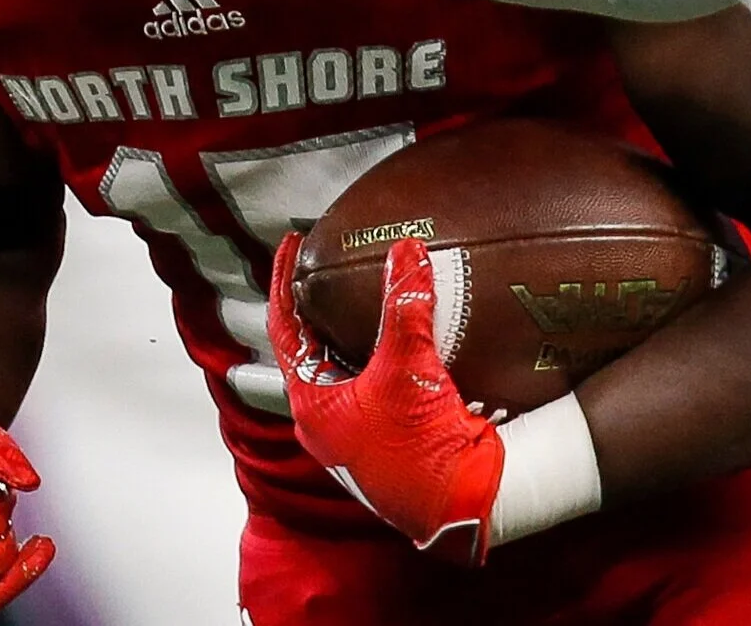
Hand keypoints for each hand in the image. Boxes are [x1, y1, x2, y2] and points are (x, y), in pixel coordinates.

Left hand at [268, 233, 504, 563]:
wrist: (466, 506)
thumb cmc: (421, 453)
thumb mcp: (408, 370)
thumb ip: (406, 306)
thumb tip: (407, 251)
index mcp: (313, 406)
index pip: (285, 329)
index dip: (284, 282)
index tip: (290, 244)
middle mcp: (329, 418)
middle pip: (313, 344)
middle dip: (319, 301)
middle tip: (327, 258)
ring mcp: (360, 426)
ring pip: (347, 360)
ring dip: (354, 323)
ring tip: (363, 280)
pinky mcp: (393, 428)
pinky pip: (380, 375)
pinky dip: (385, 345)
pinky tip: (403, 323)